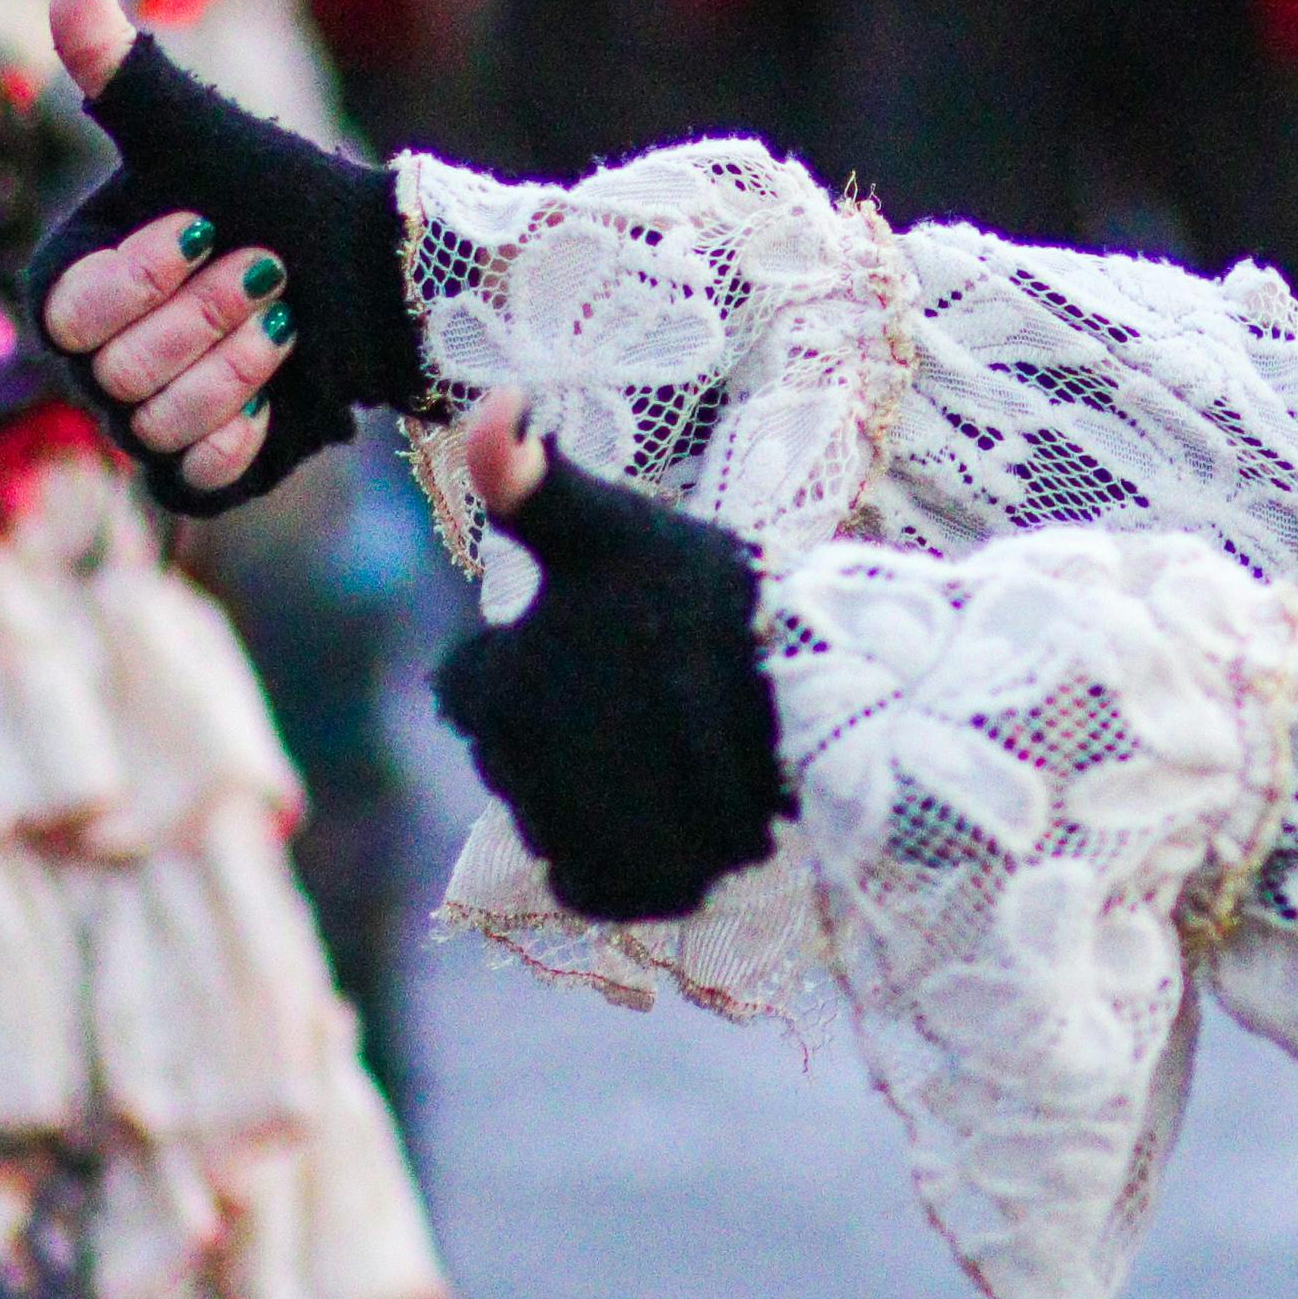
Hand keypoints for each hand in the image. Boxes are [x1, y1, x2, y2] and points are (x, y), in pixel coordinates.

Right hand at [25, 0, 414, 513]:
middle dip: (208, 319)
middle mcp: (94, 360)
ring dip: (240, 369)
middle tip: (271, 276)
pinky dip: (245, 440)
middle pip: (109, 379)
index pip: (65, 314)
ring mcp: (145, 419)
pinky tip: (284, 399)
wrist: (381, 275)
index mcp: (70, 285)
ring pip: (153, 428)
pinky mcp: (205, 469)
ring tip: (289, 327)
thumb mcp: (198, 131)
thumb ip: (116, 59)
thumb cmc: (283, 194)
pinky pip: (190, 482)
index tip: (211, 228)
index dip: (144, 278)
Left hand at [429, 395, 787, 925]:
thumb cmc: (710, 593)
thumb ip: (531, 480)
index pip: (471, 692)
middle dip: (570, 745)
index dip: (518, 670)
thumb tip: (490, 406)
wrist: (826, 685)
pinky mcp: (635, 879)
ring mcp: (580, 831)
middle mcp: (521, 770)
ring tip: (672, 767)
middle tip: (647, 709)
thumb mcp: (614, 526)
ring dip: (607, 810)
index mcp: (495, 687)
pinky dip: (630, 873)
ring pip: (561, 833)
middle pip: (520, 770)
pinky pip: (600, 892)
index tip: (593, 652)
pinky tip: (672, 830)